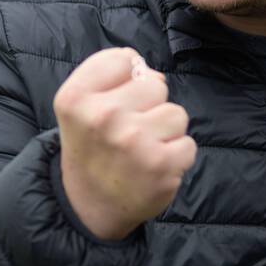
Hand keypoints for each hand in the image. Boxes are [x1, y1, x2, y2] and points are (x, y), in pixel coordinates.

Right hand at [53, 47, 195, 240]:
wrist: (88, 207)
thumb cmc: (92, 147)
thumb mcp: (81, 105)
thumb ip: (110, 75)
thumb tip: (154, 74)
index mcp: (77, 97)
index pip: (123, 59)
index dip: (124, 80)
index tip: (111, 103)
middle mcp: (103, 116)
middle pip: (156, 85)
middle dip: (148, 106)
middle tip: (127, 133)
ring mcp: (134, 141)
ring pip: (176, 114)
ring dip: (165, 132)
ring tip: (141, 150)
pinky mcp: (161, 165)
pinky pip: (188, 143)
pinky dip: (176, 157)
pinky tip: (153, 168)